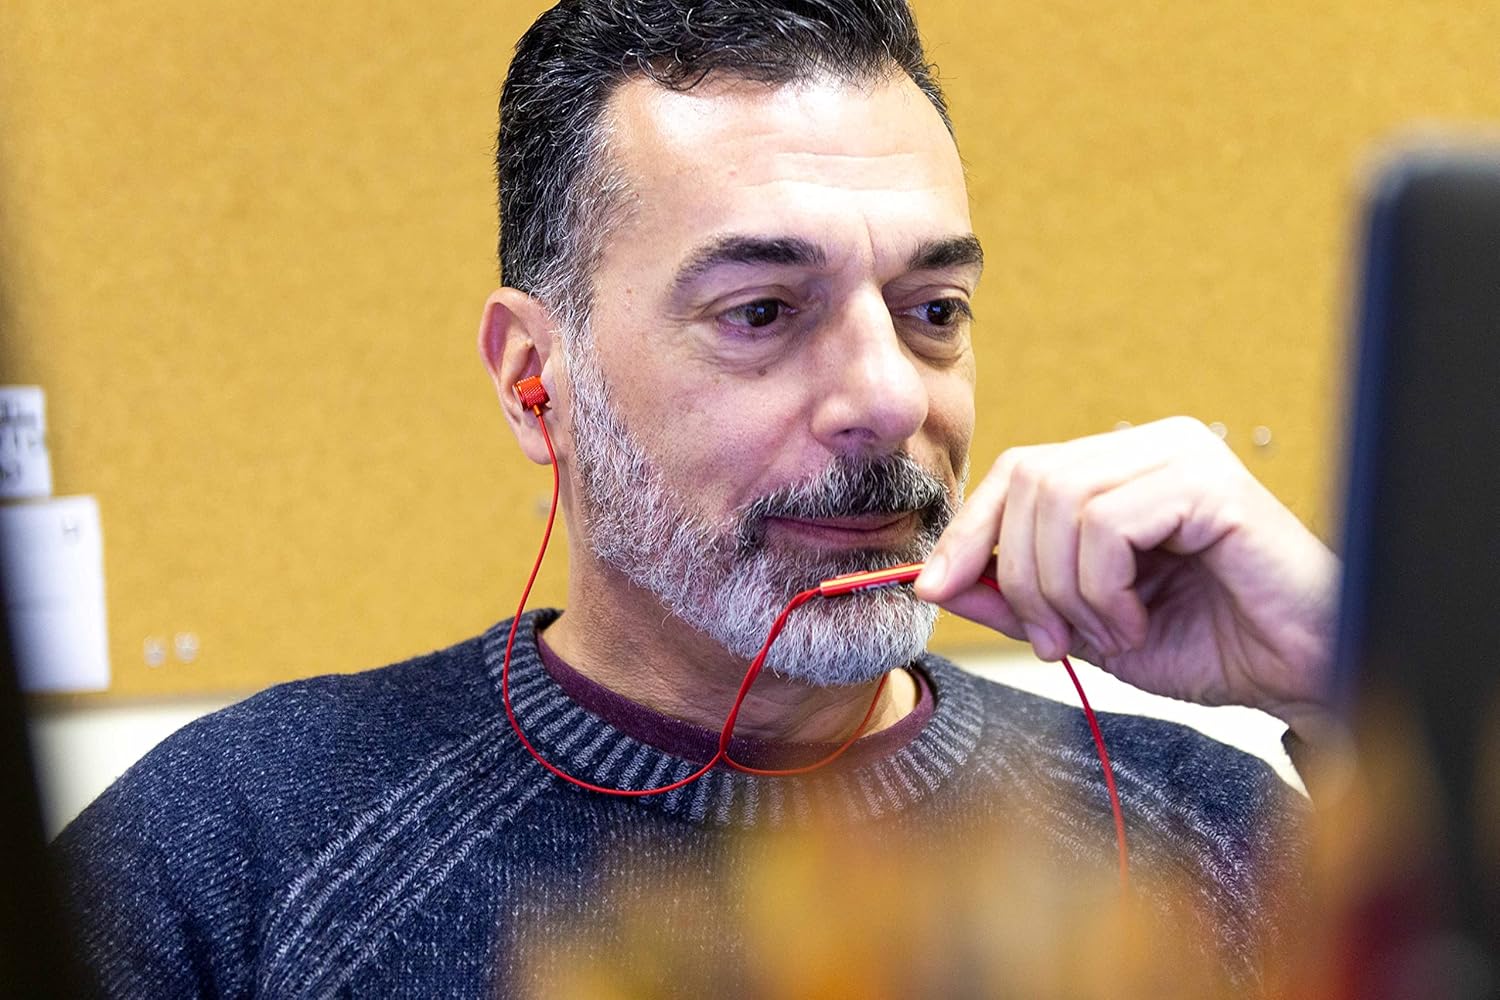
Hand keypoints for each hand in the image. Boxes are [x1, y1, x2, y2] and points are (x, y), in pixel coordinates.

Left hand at [914, 417, 1340, 731]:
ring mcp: (1181, 456)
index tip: (935, 588)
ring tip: (1109, 633)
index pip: (1019, 473)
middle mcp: (1150, 447)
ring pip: (1060, 503)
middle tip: (1052, 639)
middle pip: (1029, 481)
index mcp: (1122, 469)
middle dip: (1018, 575)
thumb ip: (1017, 599)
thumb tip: (935, 580)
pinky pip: (1108, 524)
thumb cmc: (1212, 644)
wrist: (1301, 673)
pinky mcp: (1207, 484)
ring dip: (1065, 590)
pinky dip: (1103, 588)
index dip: (968, 531)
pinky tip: (1135, 621)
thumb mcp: (1087, 626)